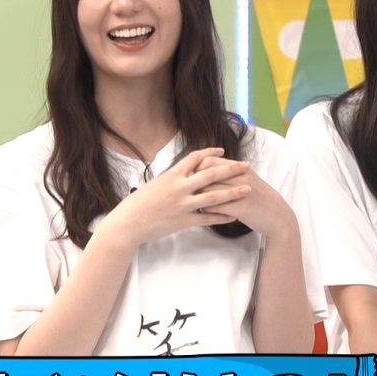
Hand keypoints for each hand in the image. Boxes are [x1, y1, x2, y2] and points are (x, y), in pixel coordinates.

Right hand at [106, 148, 251, 244]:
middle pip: (212, 173)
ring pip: (215, 195)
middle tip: (247, 166)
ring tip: (248, 188)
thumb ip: (172, 178)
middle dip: (232, 169)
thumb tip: (183, 172)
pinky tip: (234, 215)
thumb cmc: (138, 203)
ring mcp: (183, 204)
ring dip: (234, 191)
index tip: (223, 152)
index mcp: (172, 175)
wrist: (128, 223)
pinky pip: (208, 217)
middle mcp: (179, 187)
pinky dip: (222, 216)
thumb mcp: (155, 184)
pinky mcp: (184, 221)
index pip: (196, 158)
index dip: (211, 153)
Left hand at [193, 155, 292, 239]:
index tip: (187, 176)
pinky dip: (206, 211)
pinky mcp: (241, 208)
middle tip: (183, 190)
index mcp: (240, 168)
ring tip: (191, 202)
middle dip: (191, 183)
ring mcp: (240, 192)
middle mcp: (240, 177)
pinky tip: (202, 213)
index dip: (195, 168)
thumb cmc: (260, 199)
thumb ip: (230, 174)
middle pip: (206, 175)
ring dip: (196, 198)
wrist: (278, 217)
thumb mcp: (247, 180)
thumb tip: (207, 170)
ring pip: (208, 191)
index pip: (209, 161)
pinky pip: (215, 208)